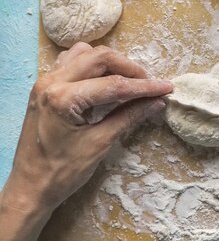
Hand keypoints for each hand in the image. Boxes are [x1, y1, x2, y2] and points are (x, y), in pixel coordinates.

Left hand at [1, 42, 172, 216]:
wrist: (30, 187)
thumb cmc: (62, 172)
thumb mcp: (100, 143)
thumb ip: (129, 116)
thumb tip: (157, 102)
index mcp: (63, 98)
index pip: (113, 84)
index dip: (144, 87)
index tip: (166, 88)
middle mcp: (51, 82)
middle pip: (100, 58)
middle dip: (129, 68)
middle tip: (149, 85)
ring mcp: (45, 82)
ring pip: (84, 53)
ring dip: (110, 63)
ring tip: (128, 81)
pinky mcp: (45, 87)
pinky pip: (71, 61)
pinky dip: (91, 65)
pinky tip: (103, 80)